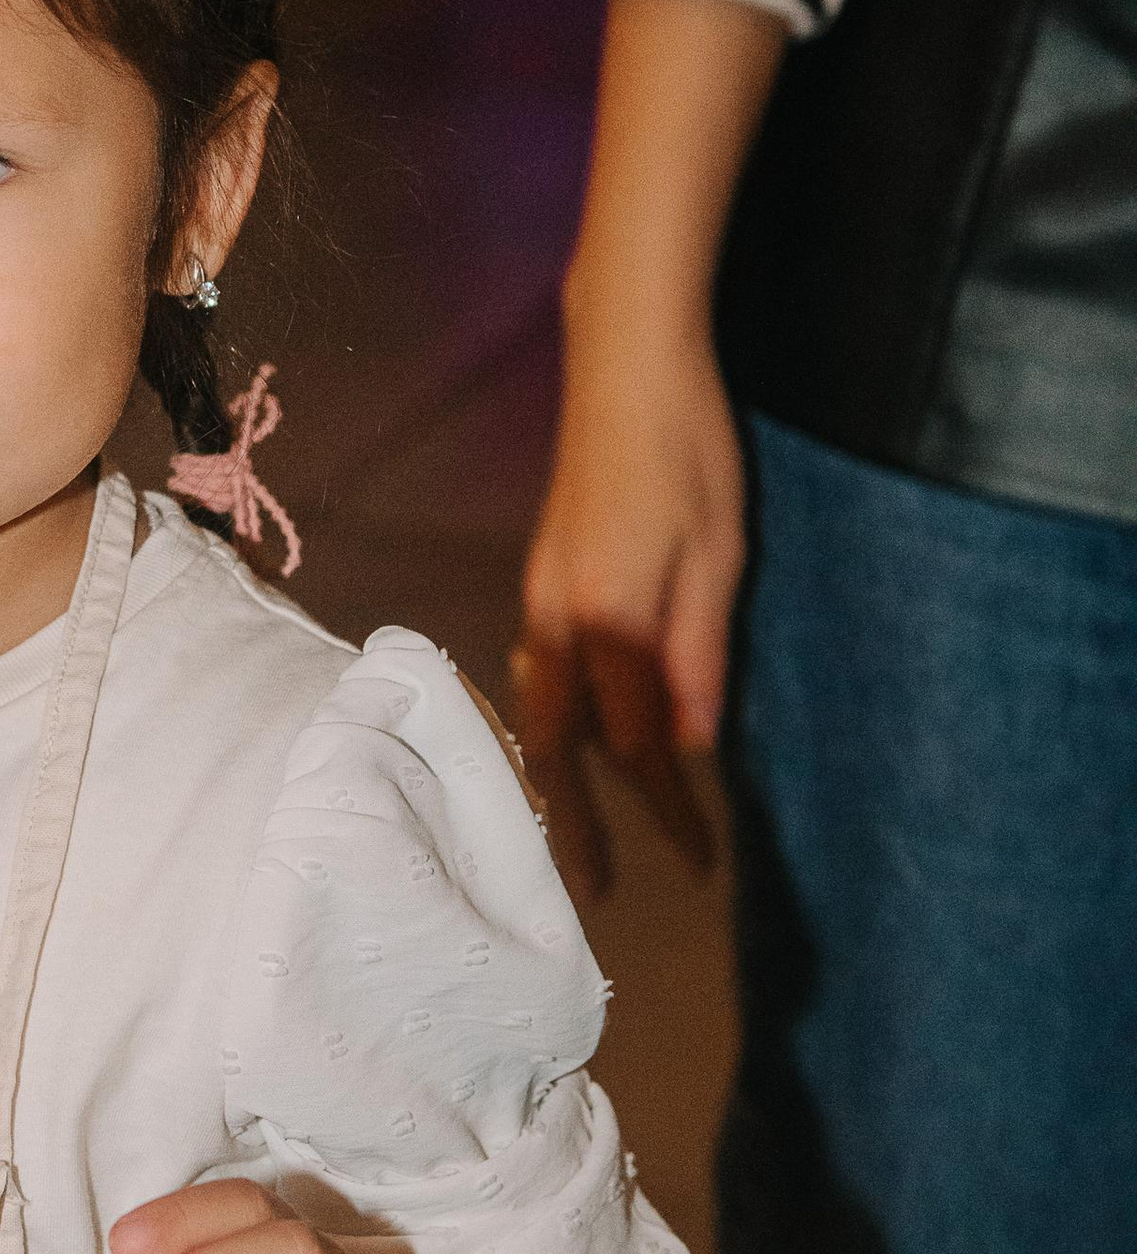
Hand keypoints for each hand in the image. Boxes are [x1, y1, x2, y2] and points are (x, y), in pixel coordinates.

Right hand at [515, 326, 733, 907]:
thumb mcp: (720, 554)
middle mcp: (558, 617)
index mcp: (610, 619)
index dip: (669, 811)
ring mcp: (539, 594)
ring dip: (554, 777)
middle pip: (559, 744)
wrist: (624, 361)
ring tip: (570, 830)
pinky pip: (534, 672)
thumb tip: (691, 747)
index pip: (638, 744)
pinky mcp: (540, 575)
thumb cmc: (689, 449)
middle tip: (592, 892)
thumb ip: (698, 652)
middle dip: (576, 822)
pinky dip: (546, 722)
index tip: (697, 866)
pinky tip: (562, 735)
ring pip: (536, 710)